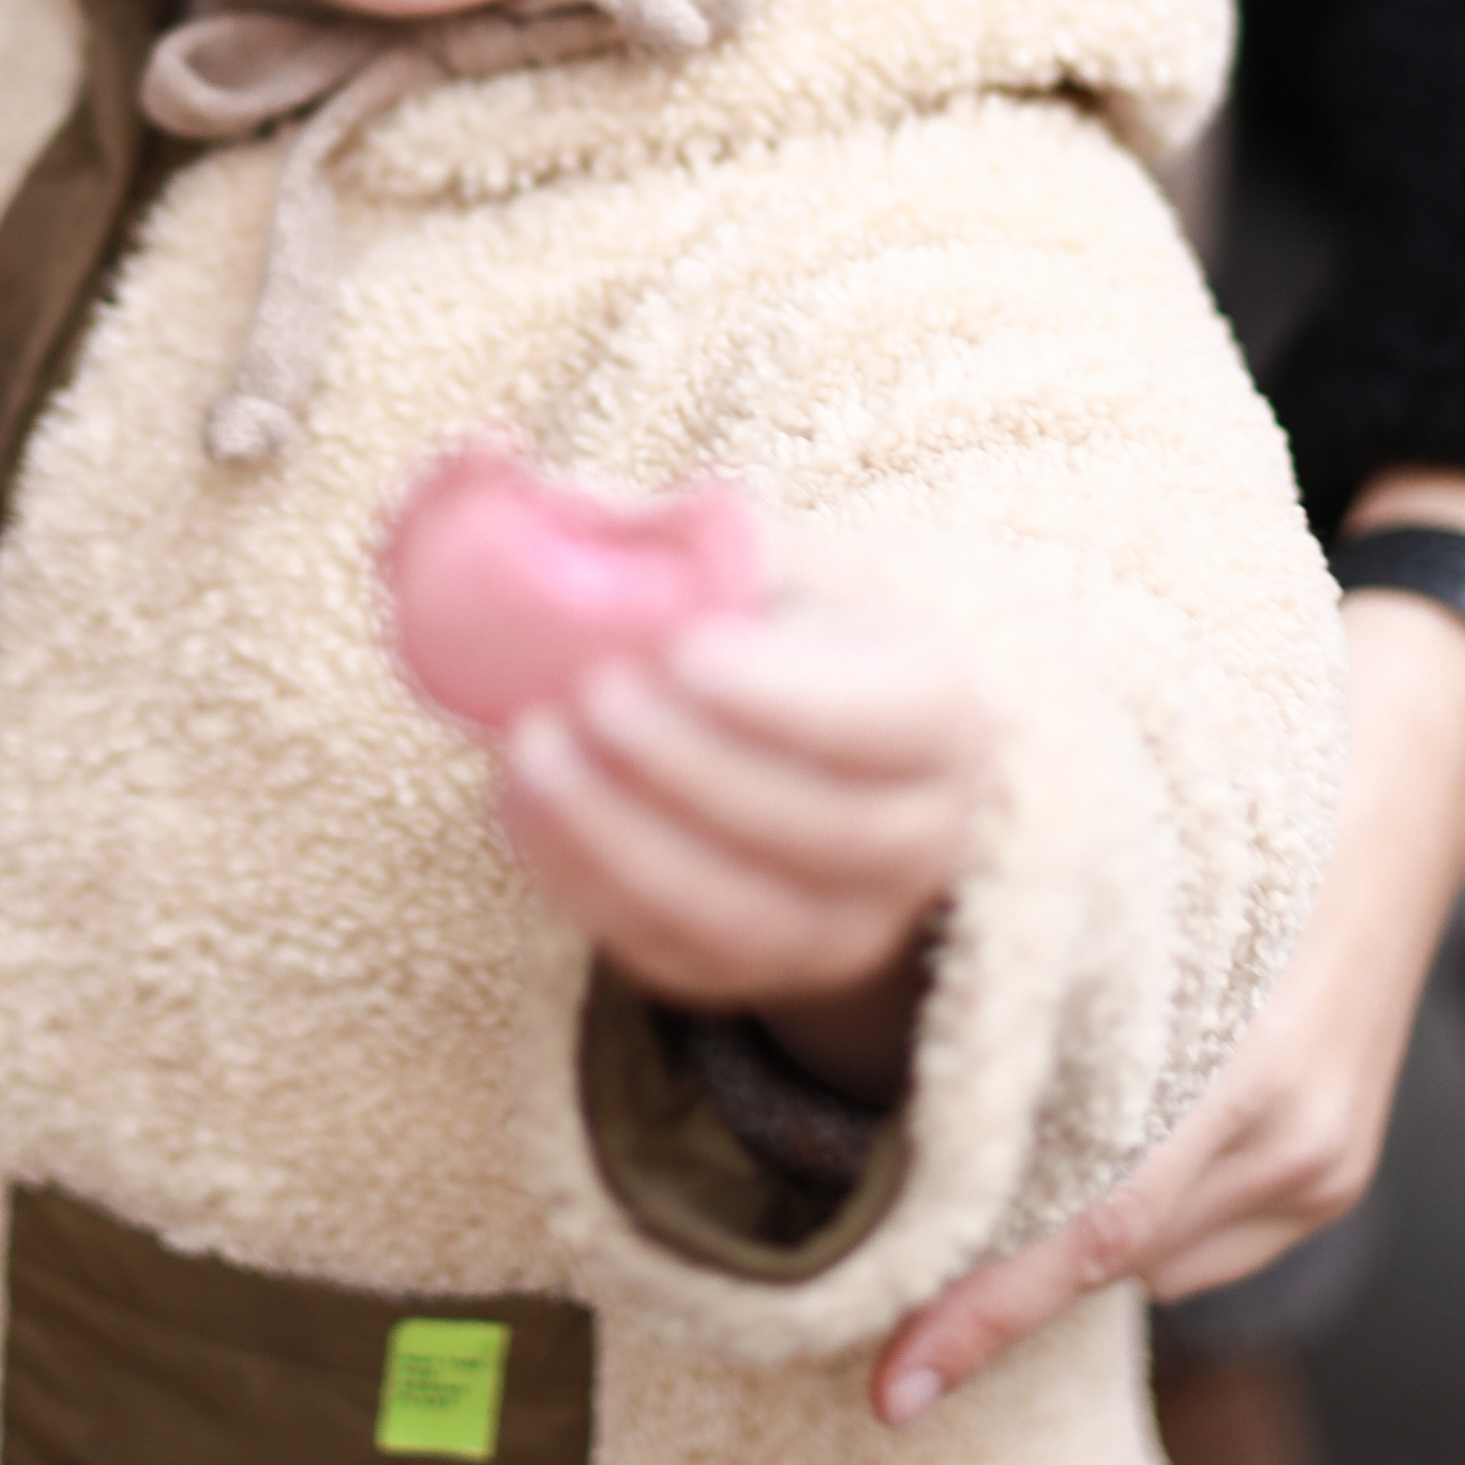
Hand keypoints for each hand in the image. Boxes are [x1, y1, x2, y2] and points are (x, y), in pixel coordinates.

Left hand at [498, 563, 991, 1102]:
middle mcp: (918, 839)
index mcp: (942, 714)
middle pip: (817, 827)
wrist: (827, 748)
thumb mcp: (776, 565)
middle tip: (588, 695)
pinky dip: (586, 887)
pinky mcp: (759, 974)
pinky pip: (673, 958)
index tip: (679, 649)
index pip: (886, 721)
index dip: (783, 696)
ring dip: (623, 839)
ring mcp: (843, 925)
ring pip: (742, 915)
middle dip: (689, 766)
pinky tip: (522, 807)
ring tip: (532, 751)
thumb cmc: (791, 632)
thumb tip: (539, 490)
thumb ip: (687, 534)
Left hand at [868, 542, 1464, 1426]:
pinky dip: (1140, 1214)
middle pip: (1112, 1252)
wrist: (1403, 792)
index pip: (1091, 1225)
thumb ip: (1054, 1013)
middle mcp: (1291, 1131)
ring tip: (1016, 1155)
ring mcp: (1325, 1162)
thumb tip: (924, 1110)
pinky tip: (1121, 1138)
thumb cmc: (1234, 812)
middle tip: (895, 1330)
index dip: (985, 1311)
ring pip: (1152, 1257)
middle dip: (1002, 1286)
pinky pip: (1201, 1242)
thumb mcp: (1130, 887)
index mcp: (1242, 1064)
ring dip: (1073, 1231)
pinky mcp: (1338, 1175)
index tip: (894, 1385)